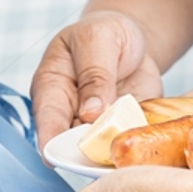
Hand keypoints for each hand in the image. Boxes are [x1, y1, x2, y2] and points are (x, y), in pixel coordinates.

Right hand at [31, 11, 162, 147]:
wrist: (133, 38)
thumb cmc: (103, 33)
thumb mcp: (98, 40)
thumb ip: (95, 73)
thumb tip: (90, 112)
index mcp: (52, 87)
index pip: (47, 118)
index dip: (48, 139)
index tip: (54, 158)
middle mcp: (70, 114)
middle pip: (72, 142)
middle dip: (86, 150)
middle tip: (102, 148)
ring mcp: (97, 127)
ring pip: (101, 149)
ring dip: (114, 151)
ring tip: (126, 148)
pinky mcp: (122, 131)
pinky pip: (128, 144)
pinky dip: (136, 146)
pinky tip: (145, 145)